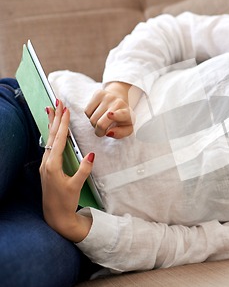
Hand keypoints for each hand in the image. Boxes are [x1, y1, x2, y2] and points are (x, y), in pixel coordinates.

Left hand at [40, 100, 92, 242]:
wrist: (55, 216)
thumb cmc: (65, 202)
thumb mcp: (77, 185)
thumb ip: (84, 169)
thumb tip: (92, 153)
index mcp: (53, 165)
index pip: (59, 139)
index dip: (63, 123)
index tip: (65, 110)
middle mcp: (46, 163)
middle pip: (51, 135)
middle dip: (54, 118)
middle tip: (55, 102)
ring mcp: (45, 165)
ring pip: (49, 139)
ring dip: (52, 124)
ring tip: (52, 111)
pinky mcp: (47, 168)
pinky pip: (49, 146)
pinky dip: (52, 135)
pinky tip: (53, 132)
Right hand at [85, 81, 134, 138]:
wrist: (118, 98)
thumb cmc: (122, 117)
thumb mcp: (126, 128)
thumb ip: (120, 133)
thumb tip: (108, 132)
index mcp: (127, 113)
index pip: (121, 114)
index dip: (115, 116)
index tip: (109, 115)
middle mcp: (118, 103)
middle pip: (100, 123)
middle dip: (99, 131)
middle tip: (103, 130)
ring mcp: (108, 97)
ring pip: (92, 118)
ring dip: (94, 124)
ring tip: (102, 120)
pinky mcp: (98, 93)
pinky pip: (87, 111)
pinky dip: (90, 116)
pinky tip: (97, 113)